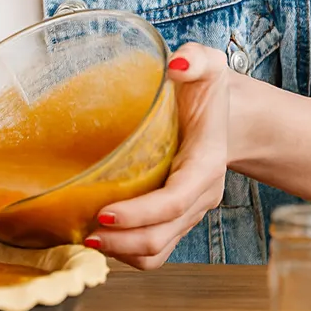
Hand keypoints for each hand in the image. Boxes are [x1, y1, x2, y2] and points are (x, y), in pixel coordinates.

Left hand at [86, 42, 230, 268]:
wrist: (226, 116)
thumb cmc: (208, 90)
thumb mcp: (208, 65)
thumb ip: (195, 58)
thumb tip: (176, 63)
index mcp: (206, 162)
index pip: (176, 199)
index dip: (141, 213)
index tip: (104, 212)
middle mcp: (201, 194)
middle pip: (163, 234)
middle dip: (123, 240)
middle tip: (84, 231)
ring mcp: (189, 211)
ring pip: (158, 250)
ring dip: (122, 252)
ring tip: (87, 238)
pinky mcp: (177, 218)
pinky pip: (155, 248)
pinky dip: (127, 251)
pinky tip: (101, 237)